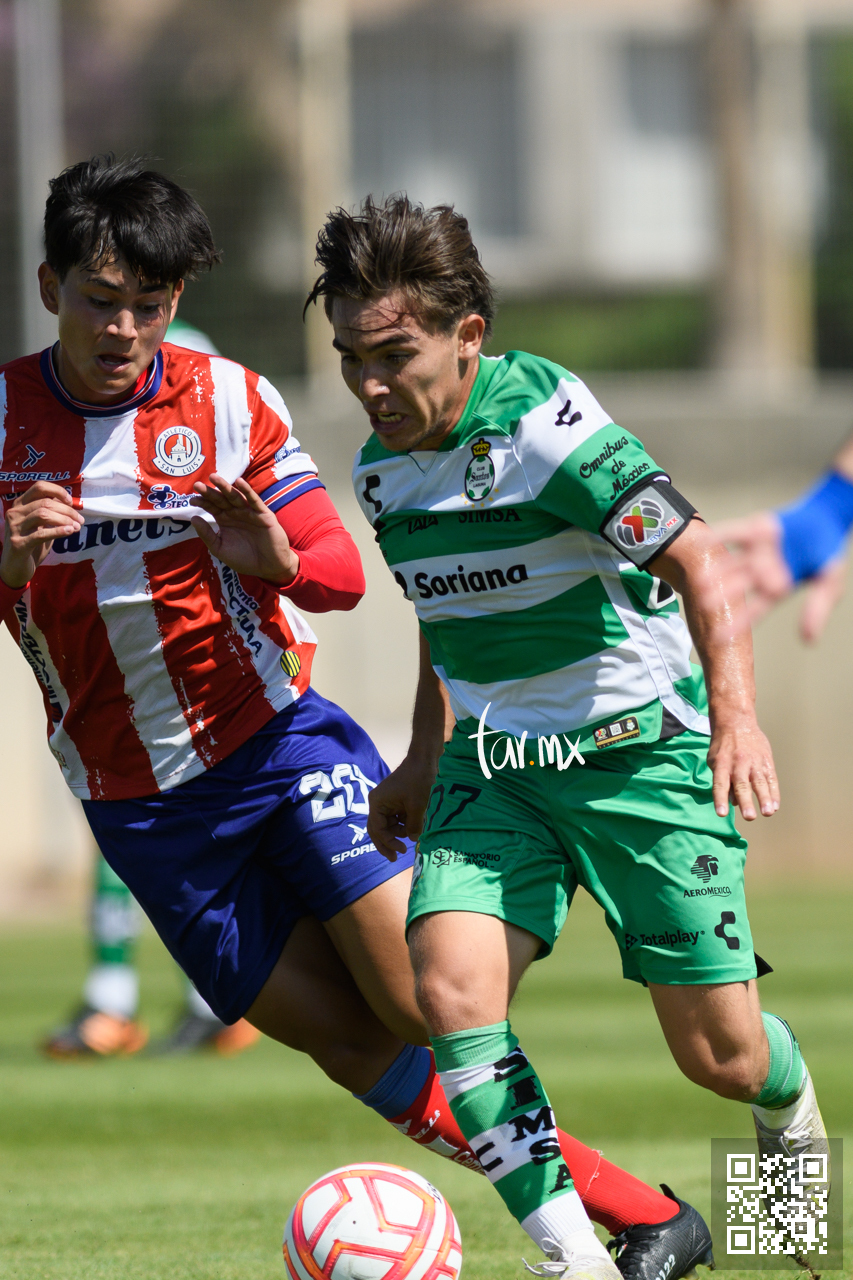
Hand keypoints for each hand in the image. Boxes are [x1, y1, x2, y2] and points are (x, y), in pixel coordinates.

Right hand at [1, 482, 83, 588]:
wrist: (14, 569)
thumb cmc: (31, 545)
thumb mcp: (40, 526)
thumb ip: (50, 513)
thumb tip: (70, 503)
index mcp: (20, 505)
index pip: (39, 487)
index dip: (58, 491)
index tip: (71, 502)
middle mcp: (14, 513)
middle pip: (45, 502)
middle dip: (67, 510)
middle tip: (80, 520)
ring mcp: (14, 528)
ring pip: (43, 514)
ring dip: (64, 519)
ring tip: (76, 527)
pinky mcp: (18, 544)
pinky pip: (40, 534)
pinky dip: (57, 531)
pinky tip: (69, 532)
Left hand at [191, 473, 298, 581]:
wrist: (268, 568)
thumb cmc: (244, 559)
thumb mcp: (220, 548)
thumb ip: (207, 535)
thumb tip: (193, 518)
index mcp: (225, 520)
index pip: (212, 507)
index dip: (202, 502)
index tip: (192, 499)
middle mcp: (236, 513)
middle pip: (221, 499)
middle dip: (210, 492)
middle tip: (197, 485)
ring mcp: (250, 512)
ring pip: (235, 497)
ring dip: (225, 487)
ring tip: (214, 478)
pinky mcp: (263, 515)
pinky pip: (254, 501)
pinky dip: (247, 491)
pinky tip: (239, 482)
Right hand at [368, 754, 439, 861]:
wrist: (425, 759)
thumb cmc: (418, 780)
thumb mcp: (416, 806)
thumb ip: (413, 825)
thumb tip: (413, 840)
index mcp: (377, 803)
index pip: (377, 829)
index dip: (388, 842)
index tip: (401, 851)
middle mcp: (379, 803)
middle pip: (378, 829)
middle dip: (387, 843)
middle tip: (396, 857)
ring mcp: (387, 802)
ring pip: (389, 825)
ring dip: (399, 833)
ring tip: (413, 833)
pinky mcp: (397, 801)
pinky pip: (397, 819)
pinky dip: (404, 825)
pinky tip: (414, 827)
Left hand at [703, 512, 846, 642]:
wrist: (829, 520)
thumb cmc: (827, 554)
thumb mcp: (829, 585)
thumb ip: (817, 608)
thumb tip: (809, 640)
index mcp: (776, 587)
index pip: (755, 610)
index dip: (738, 624)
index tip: (720, 638)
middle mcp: (762, 570)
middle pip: (738, 586)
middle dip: (723, 595)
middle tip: (705, 605)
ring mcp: (757, 550)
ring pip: (733, 562)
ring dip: (718, 570)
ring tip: (699, 580)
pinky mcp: (756, 529)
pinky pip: (736, 532)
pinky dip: (721, 535)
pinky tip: (704, 541)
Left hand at [707, 715, 779, 820]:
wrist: (736, 722)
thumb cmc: (723, 746)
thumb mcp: (715, 760)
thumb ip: (722, 781)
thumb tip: (731, 802)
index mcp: (721, 764)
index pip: (720, 784)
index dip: (720, 799)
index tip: (721, 813)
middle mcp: (738, 764)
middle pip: (742, 785)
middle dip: (746, 801)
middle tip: (749, 817)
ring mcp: (754, 762)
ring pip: (759, 782)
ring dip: (764, 799)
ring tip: (767, 813)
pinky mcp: (766, 761)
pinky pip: (771, 779)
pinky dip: (773, 792)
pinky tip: (775, 805)